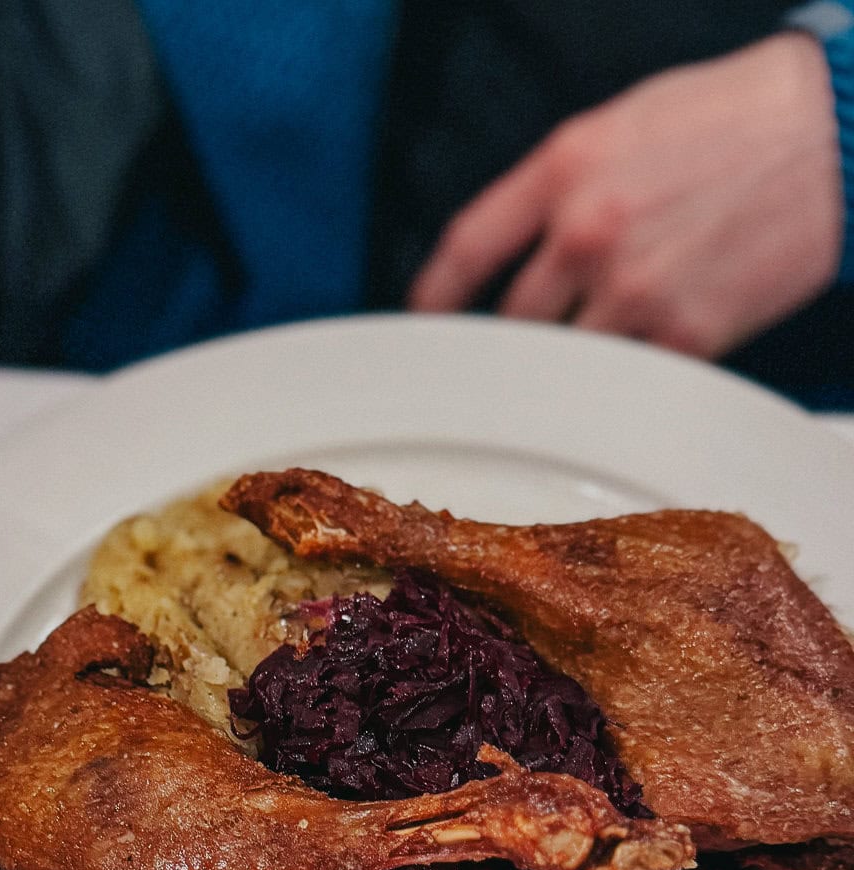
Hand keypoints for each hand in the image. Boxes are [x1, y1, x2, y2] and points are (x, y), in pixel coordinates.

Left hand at [408, 33, 843, 357]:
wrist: (834, 137)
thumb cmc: (734, 121)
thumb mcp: (623, 126)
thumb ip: (559, 186)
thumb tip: (516, 247)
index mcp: (565, 170)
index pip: (466, 251)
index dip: (435, 300)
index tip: (425, 326)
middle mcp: (588, 233)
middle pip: (511, 321)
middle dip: (505, 343)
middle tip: (503, 362)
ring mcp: (635, 291)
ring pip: (562, 359)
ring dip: (559, 369)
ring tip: (565, 372)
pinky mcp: (685, 335)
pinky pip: (626, 378)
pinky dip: (620, 379)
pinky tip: (627, 368)